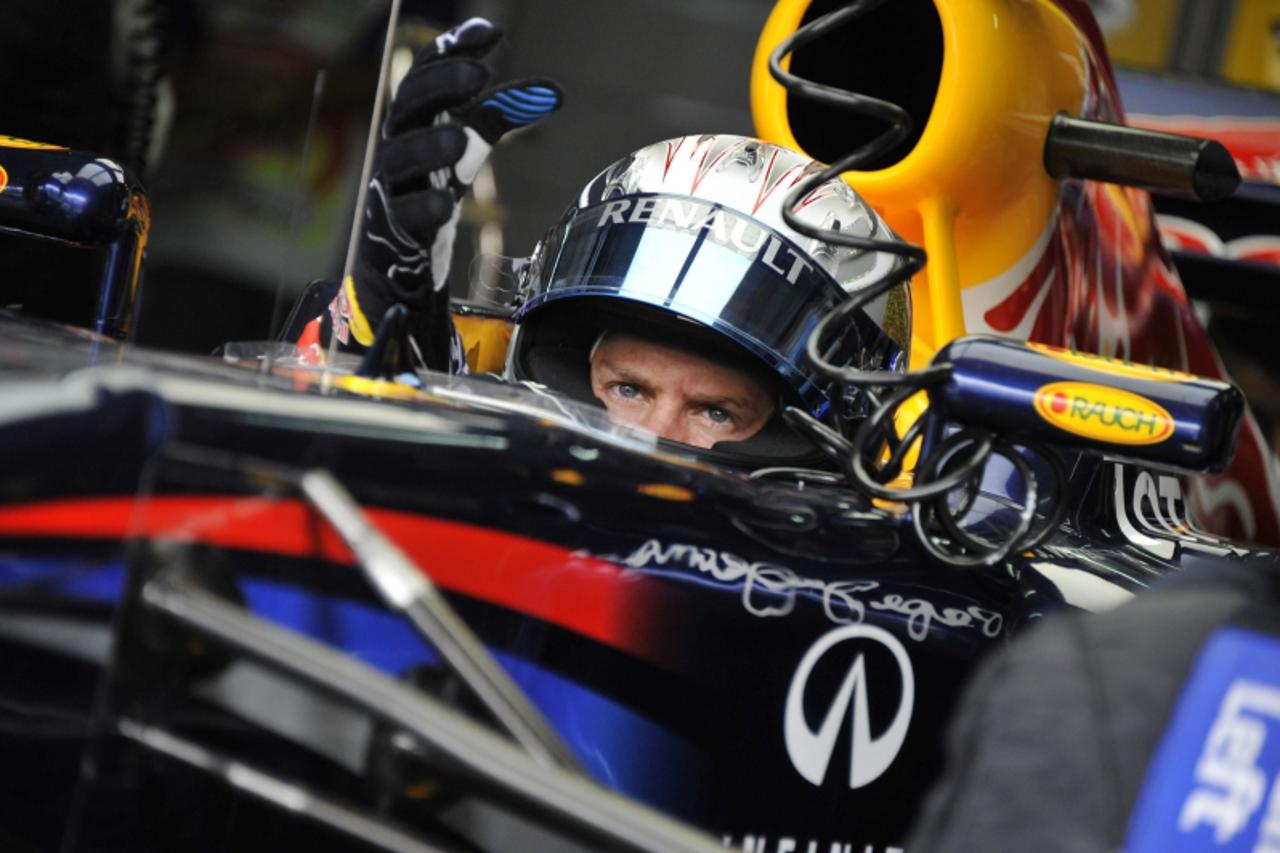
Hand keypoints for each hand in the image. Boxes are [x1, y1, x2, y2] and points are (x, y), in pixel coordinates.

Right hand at [334, 17, 562, 358]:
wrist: (399, 252)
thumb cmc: (432, 182)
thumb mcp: (467, 141)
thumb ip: (501, 113)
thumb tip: (554, 91)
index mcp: (415, 116)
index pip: (427, 72)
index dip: (453, 50)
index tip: (490, 35)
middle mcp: (399, 142)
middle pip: (409, 105)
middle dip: (441, 86)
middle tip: (479, 75)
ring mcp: (393, 184)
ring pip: (401, 158)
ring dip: (430, 146)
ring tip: (460, 141)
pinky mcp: (395, 227)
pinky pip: (405, 213)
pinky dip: (423, 207)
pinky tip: (444, 204)